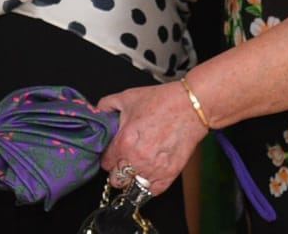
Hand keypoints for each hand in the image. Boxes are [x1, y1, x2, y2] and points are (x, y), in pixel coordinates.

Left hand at [97, 82, 206, 196]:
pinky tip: (151, 170)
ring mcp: (153, 170)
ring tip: (140, 163)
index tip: (115, 152)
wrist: (191, 106)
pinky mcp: (168, 175)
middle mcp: (136, 159)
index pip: (105, 163)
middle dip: (118, 169)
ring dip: (133, 177)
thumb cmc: (161, 101)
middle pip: (116, 179)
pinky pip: (151, 191)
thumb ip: (106, 106)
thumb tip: (97, 113)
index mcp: (124, 142)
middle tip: (126, 158)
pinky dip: (149, 183)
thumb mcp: (128, 97)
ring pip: (132, 186)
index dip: (108, 156)